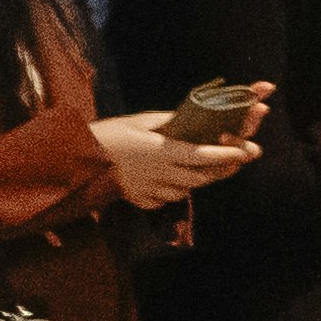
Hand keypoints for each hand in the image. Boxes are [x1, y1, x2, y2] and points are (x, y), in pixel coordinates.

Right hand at [92, 107, 259, 210]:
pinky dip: (175, 190)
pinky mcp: (141, 201)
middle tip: (236, 160)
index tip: (247, 151)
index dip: (229, 154)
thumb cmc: (108, 134)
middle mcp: (160, 174)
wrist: (74, 160)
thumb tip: (196, 119)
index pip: (204, 156)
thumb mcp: (142, 121)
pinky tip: (172, 178)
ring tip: (208, 167)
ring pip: (187, 190)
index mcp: (162, 151)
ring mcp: (151, 191)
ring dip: (200, 180)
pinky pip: (167, 198)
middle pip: (202, 178)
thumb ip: (172, 122)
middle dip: (222, 170)